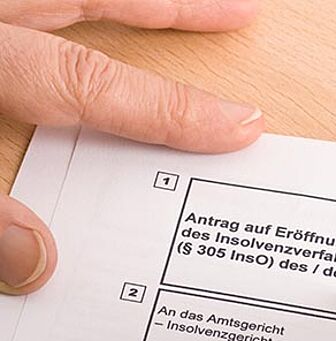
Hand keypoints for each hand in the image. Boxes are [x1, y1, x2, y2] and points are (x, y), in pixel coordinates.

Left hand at [0, 1, 263, 294]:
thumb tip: (38, 265)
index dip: (170, 109)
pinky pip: (43, 4)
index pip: (91, 81)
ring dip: (142, 5)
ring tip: (199, 10)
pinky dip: (86, 10)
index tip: (237, 127)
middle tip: (241, 16)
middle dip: (176, 11)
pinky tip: (99, 21)